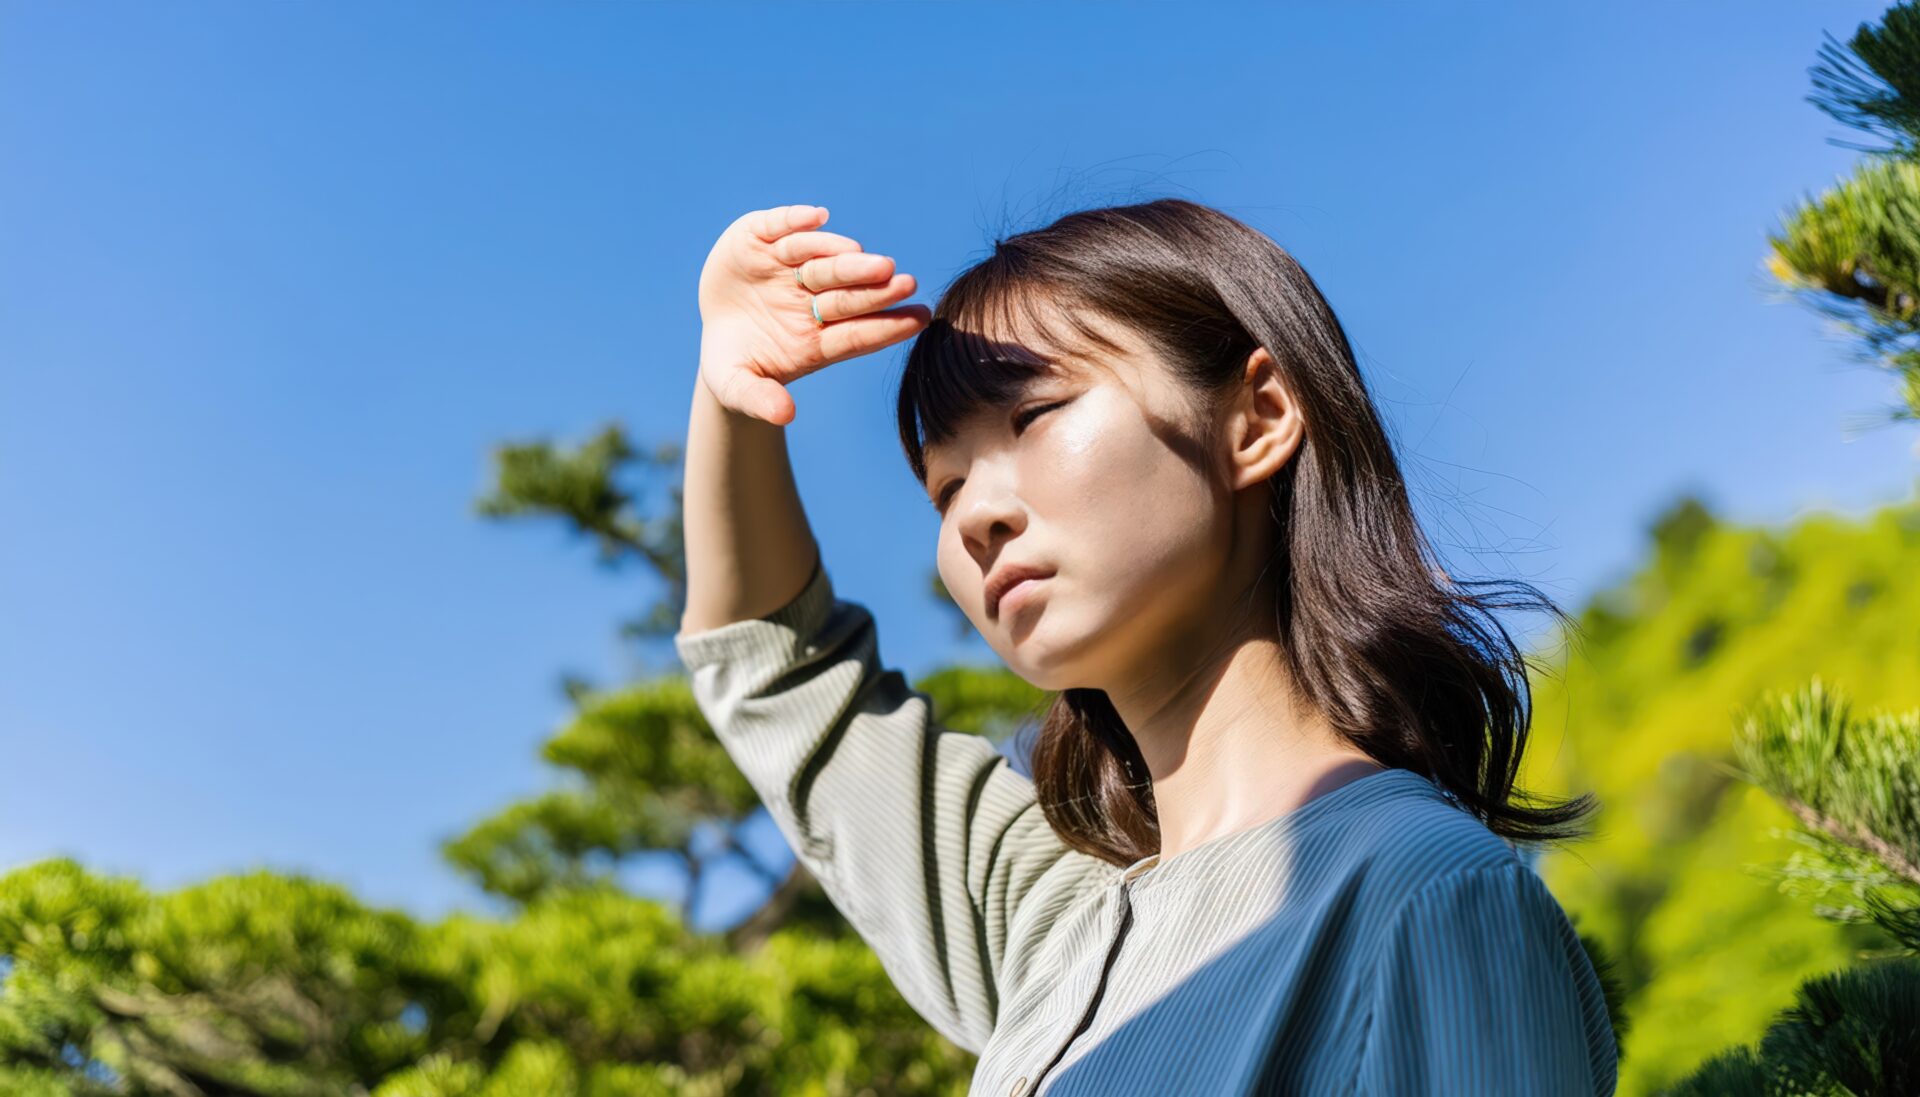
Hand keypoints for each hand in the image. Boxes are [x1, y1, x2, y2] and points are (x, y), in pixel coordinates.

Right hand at [697, 204, 931, 424]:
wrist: (715, 332)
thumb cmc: (735, 364)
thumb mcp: (736, 385)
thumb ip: (759, 399)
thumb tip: (785, 415)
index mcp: (816, 339)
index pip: (857, 334)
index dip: (887, 327)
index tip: (920, 319)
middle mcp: (812, 300)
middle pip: (845, 294)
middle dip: (872, 288)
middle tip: (904, 282)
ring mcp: (789, 267)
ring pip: (819, 259)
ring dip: (840, 256)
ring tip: (859, 253)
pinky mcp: (762, 240)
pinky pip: (781, 227)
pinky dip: (796, 220)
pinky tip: (818, 217)